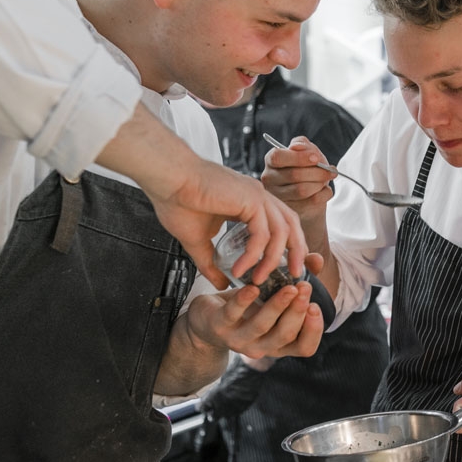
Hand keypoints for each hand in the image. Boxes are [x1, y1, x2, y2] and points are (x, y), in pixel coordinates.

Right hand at [95, 103, 308, 286]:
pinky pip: (261, 233)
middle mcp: (258, 197)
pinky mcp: (249, 199)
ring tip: (258, 281)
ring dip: (272, 260)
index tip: (285, 268)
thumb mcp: (197, 240)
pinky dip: (253, 255)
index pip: (281, 223)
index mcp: (250, 202)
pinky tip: (239, 269)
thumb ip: (211, 262)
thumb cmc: (177, 200)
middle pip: (291, 226)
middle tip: (293, 276)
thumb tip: (220, 283)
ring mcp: (256, 196)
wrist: (166, 178)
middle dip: (296, 252)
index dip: (288, 245)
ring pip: (281, 232)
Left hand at [154, 281, 323, 395]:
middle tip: (304, 288)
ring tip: (289, 287)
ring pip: (262, 326)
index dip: (313, 331)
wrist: (206, 319)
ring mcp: (239, 339)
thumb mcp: (274, 295)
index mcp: (279, 342)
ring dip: (277, 306)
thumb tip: (317, 259)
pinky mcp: (219, 326)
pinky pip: (233, 314)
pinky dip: (244, 300)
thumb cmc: (247, 307)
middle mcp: (262, 346)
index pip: (304, 347)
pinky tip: (253, 287)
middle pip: (285, 336)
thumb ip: (297, 279)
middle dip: (297, 312)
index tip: (315, 306)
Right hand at [260, 135, 333, 227]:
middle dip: (318, 172)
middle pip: (293, 175)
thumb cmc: (307, 168)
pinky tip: (324, 190)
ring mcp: (278, 196)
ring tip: (326, 180)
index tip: (316, 158)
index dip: (299, 157)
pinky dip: (325, 194)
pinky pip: (311, 201)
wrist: (311, 192)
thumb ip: (303, 145)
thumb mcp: (307, 152)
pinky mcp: (290, 209)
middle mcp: (269, 178)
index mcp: (272, 160)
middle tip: (331, 171)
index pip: (278, 157)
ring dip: (320, 183)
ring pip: (302, 190)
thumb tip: (297, 147)